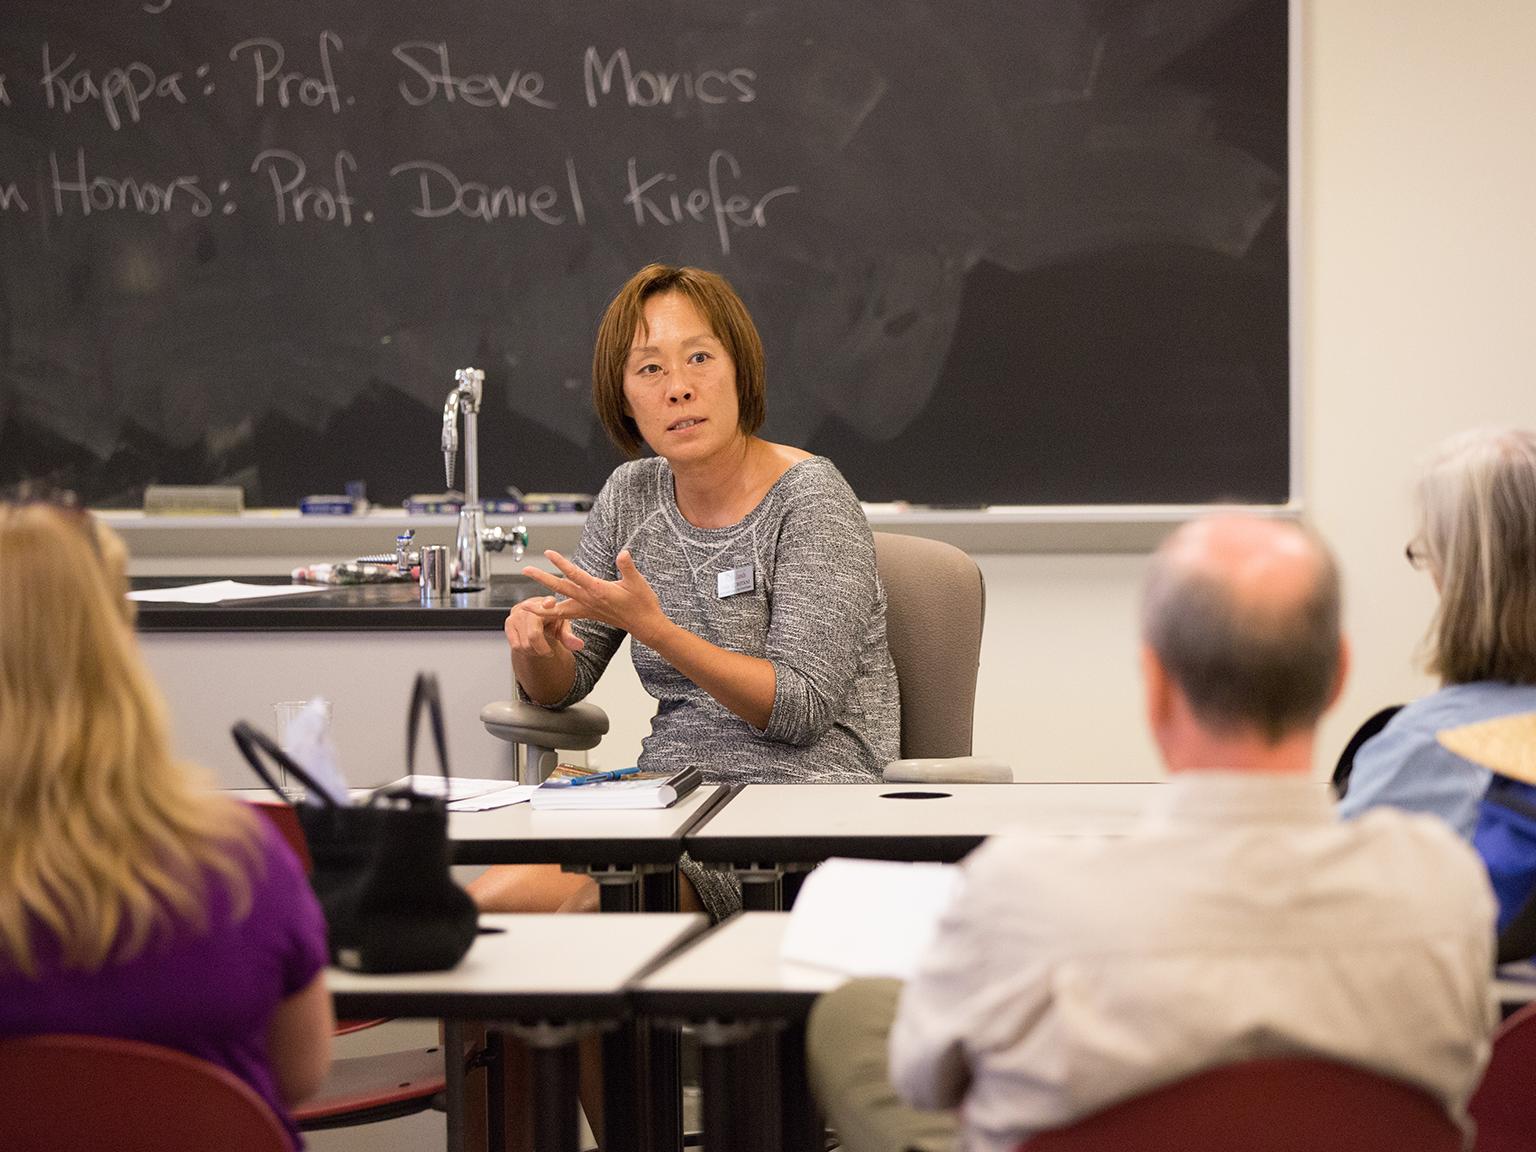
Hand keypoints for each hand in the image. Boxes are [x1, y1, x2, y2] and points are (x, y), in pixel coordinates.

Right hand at [504, 595, 583, 656]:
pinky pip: (516, 645)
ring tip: (540, 648)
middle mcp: (530, 606)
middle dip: (542, 649)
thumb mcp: (562, 627)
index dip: (548, 603)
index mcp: (547, 603)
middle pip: (533, 634)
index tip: (550, 604)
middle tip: (549, 653)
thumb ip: (569, 637)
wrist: (535, 619)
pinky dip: (524, 651)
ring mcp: (517, 614)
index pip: (548, 602)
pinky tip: (531, 647)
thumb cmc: (552, 621)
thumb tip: (579, 646)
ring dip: (534, 652)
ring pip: (524, 643)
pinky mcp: (509, 623)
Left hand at [523, 549, 666, 643]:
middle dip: (542, 579)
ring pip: (559, 608)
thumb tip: (623, 553)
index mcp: (598, 590)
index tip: (548, 553)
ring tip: (524, 605)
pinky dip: (554, 614)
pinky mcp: (590, 614)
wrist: (645, 625)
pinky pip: (567, 615)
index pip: (575, 574)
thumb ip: (628, 567)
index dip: (561, 562)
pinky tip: (547, 612)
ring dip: (541, 606)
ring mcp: (588, 609)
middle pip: (560, 588)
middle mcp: (589, 600)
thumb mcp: (638, 582)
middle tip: (525, 570)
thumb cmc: (642, 603)